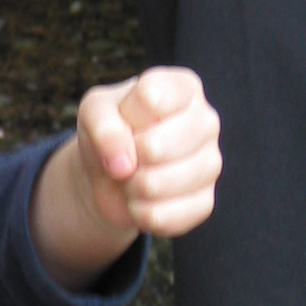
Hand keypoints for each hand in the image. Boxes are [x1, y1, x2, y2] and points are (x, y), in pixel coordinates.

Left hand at [31, 66, 221, 283]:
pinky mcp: (205, 202)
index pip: (152, 98)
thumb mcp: (94, 111)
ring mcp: (211, 163)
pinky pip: (166, 216)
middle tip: (125, 154)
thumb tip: (123, 163)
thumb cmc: (110, 129)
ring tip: (131, 176)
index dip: (125, 116)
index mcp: (184, 88)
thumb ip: (103, 124)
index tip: (123, 118)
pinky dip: (140, 213)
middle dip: (126, 157)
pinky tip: (141, 200)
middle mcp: (206, 122)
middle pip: (156, 147)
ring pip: (159, 185)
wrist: (112, 171)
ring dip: (130, 187)